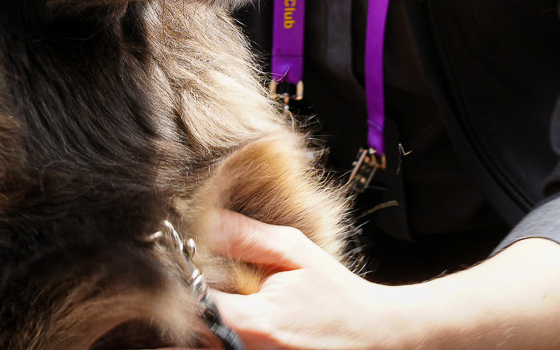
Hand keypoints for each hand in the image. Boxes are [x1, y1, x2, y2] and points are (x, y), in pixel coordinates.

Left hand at [192, 214, 559, 349]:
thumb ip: (248, 238)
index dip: (182, 286)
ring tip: (226, 297)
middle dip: (193, 307)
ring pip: (209, 344)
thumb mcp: (295, 253)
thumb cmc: (337, 294)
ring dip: (208, 322)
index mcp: (256, 323)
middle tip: (204, 282)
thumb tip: (207, 221)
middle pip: (194, 332)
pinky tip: (240, 316)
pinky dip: (225, 335)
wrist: (377, 336)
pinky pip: (227, 349)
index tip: (184, 267)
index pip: (194, 307)